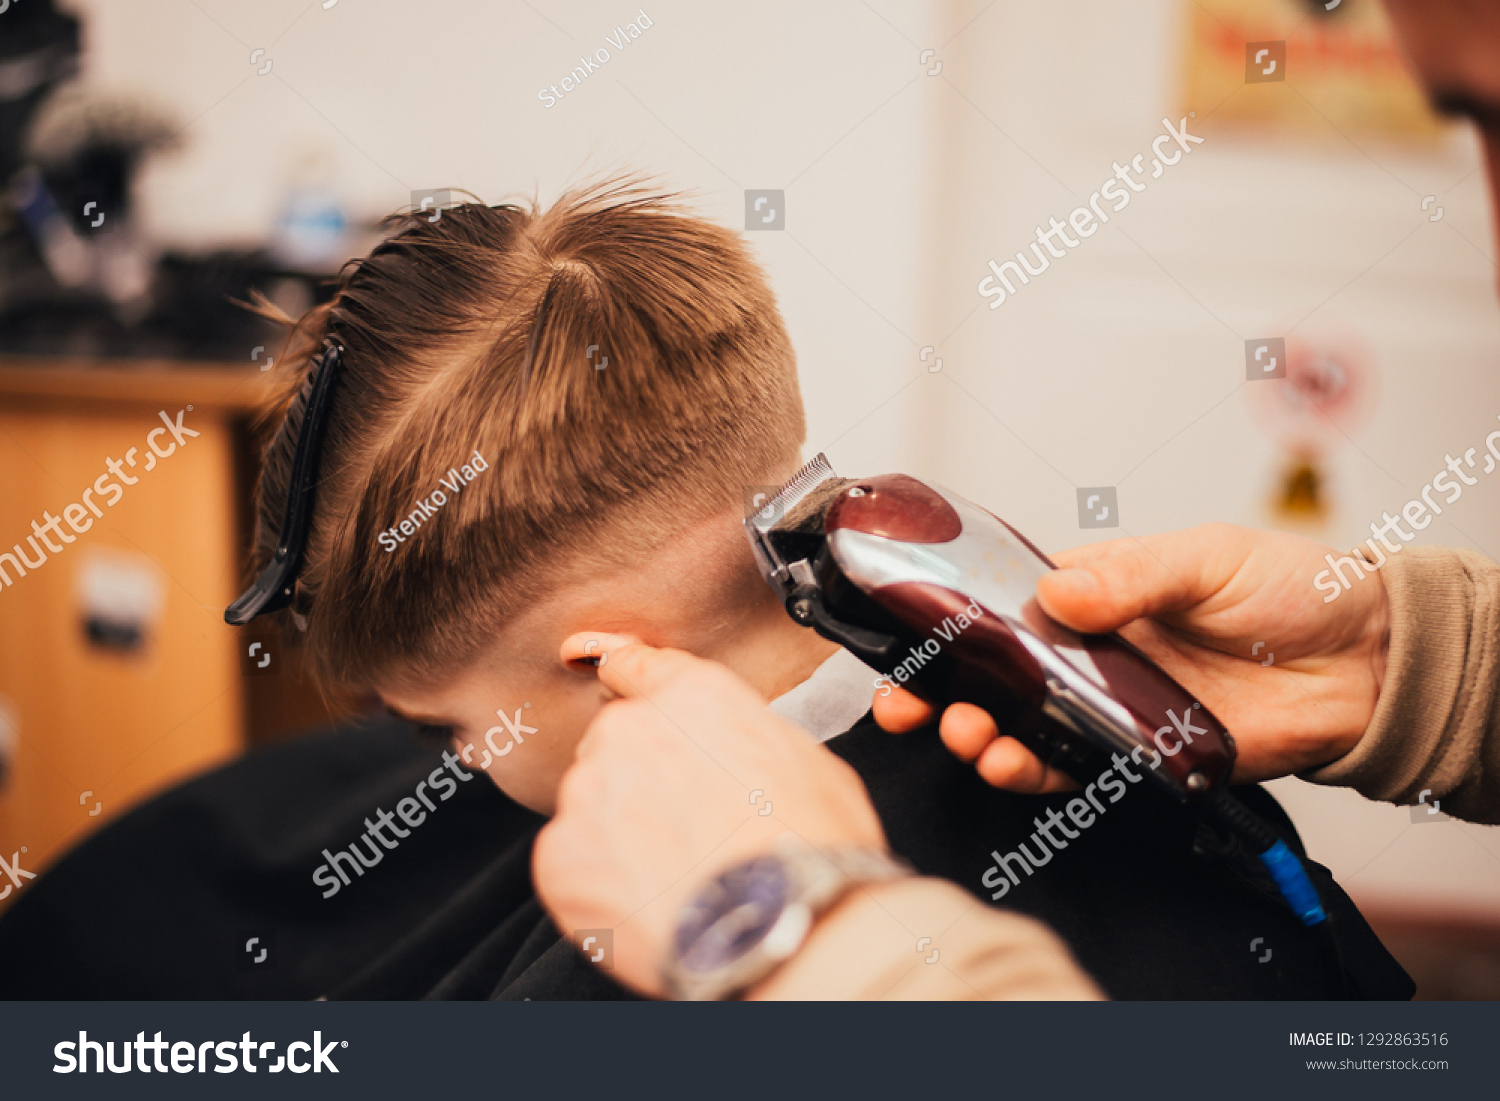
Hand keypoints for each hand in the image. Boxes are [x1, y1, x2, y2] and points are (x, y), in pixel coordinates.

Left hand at [533, 634, 886, 995]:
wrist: (782, 931)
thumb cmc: (811, 850)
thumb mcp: (807, 760)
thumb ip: (746, 737)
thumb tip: (735, 755)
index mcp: (693, 696)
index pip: (638, 666)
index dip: (623, 670)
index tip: (597, 661)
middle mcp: (630, 729)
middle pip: (615, 746)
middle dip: (642, 783)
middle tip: (690, 833)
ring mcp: (588, 792)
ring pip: (592, 807)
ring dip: (620, 836)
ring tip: (677, 879)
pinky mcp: (560, 855)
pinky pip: (571, 864)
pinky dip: (599, 886)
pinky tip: (649, 905)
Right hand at [873, 523, 1389, 791]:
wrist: (1363, 663)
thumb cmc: (1288, 589)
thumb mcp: (1207, 558)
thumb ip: (1134, 575)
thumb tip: (1060, 593)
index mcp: (1089, 593)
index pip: (996, 604)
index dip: (942, 622)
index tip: (902, 636)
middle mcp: (1083, 652)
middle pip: (988, 675)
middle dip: (937, 692)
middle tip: (910, 704)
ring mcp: (1104, 707)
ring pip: (1017, 728)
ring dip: (979, 736)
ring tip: (969, 736)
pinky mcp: (1134, 757)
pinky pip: (1068, 772)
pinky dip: (1033, 773)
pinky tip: (1012, 765)